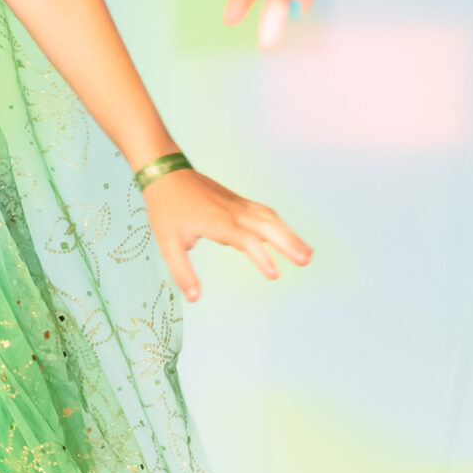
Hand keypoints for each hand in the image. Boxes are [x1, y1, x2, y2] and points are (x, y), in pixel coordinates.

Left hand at [142, 169, 311, 302]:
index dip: (261, 257)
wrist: (166, 173)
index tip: (274, 275)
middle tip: (306, 261)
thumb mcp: (168, 243)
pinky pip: (264, 212)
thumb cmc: (166, 209)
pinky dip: (279, 224)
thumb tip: (194, 298)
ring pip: (270, 218)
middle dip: (288, 243)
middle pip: (267, 226)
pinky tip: (288, 236)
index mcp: (217, 222)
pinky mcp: (239, 202)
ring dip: (289, 234)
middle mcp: (233, 212)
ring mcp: (238, 205)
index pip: (245, 240)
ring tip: (307, 253)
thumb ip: (182, 272)